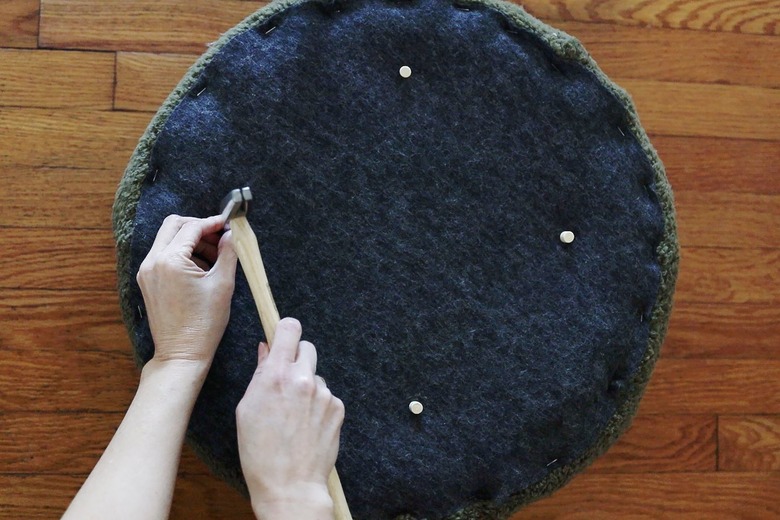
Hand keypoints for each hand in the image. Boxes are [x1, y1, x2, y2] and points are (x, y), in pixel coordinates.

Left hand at [137, 214, 237, 365]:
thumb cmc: (204, 323)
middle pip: (173, 226)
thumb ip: (228, 253)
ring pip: (168, 240)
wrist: (182, 353)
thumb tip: (231, 235)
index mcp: (170, 260)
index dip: (212, 223)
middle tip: (220, 237)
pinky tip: (200, 269)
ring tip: (214, 257)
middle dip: (198, 228)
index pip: (191, 228)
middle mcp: (153, 262)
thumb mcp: (222, 284)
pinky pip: (163, 256)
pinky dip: (181, 254)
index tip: (227, 224)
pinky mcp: (147, 281)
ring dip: (190, 241)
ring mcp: (146, 272)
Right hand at [236, 318, 344, 519]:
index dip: (286, 331)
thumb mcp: (247, 409)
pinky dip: (318, 405)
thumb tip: (267, 350)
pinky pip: (327, 395)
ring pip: (316, 375)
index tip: (283, 338)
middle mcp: (302, 379)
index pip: (289, 329)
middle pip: (307, 347)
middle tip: (287, 381)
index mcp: (275, 376)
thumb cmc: (260, 452)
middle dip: (297, 358)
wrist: (290, 485)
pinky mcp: (338, 408)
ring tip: (294, 415)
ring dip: (307, 386)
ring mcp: (323, 393)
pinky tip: (307, 425)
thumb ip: (260, 374)